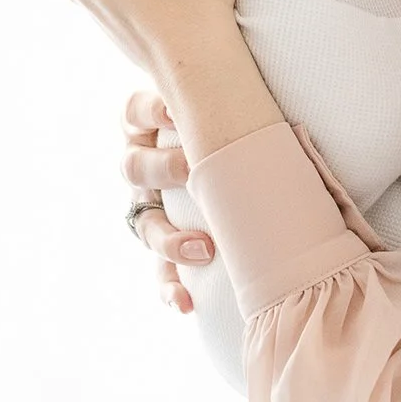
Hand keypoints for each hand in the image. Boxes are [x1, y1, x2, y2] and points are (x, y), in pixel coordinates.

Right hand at [122, 88, 215, 312]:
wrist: (232, 152)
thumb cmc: (228, 120)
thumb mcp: (218, 108)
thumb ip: (226, 103)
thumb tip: (265, 99)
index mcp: (147, 124)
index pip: (135, 112)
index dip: (150, 112)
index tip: (173, 112)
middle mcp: (141, 164)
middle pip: (135, 168)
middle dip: (166, 170)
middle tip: (193, 170)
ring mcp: (149, 206)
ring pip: (144, 225)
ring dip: (171, 240)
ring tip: (205, 250)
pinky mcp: (163, 243)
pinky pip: (158, 270)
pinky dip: (170, 287)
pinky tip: (185, 303)